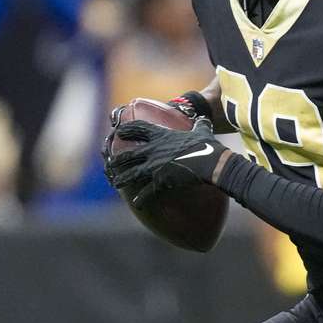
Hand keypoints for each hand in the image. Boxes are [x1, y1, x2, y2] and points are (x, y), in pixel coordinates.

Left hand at [107, 118, 228, 206]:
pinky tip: (136, 204)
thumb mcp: (203, 131)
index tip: (119, 132)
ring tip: (115, 183)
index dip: (127, 130)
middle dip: (117, 160)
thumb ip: (200, 125)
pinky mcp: (161, 180)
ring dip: (122, 179)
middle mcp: (153, 150)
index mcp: (162, 136)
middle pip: (128, 155)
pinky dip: (141, 199)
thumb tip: (204, 118)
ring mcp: (155, 166)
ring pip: (132, 173)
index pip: (138, 128)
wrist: (212, 163)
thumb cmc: (208, 145)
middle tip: (110, 163)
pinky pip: (147, 192)